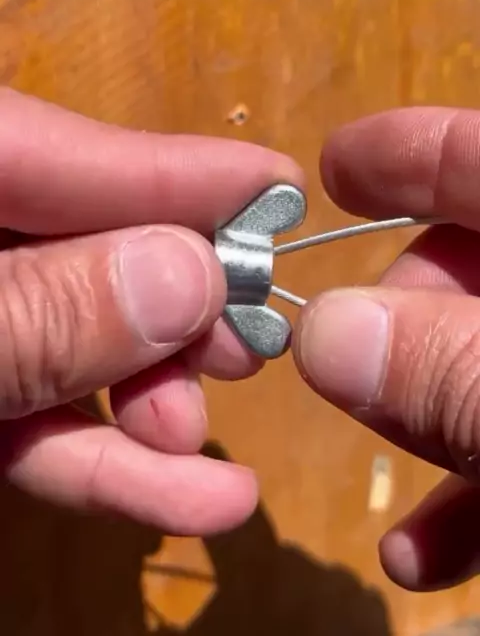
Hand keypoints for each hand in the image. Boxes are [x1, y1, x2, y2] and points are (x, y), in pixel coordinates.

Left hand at [0, 88, 301, 534]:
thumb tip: (187, 276)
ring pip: (64, 343)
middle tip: (246, 340)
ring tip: (199, 442)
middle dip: (168, 302)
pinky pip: (31, 416)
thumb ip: (36, 311)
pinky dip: (99, 462)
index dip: (173, 172)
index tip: (280, 187)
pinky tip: (188, 500)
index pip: (57, 152)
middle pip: (77, 245)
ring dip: (142, 401)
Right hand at [293, 107, 479, 591]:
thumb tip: (328, 335)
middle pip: (474, 263)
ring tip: (388, 458)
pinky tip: (424, 549)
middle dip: (404, 313)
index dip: (411, 152)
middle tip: (352, 370)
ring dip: (423, 414)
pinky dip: (473, 488)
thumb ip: (461, 372)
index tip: (332, 171)